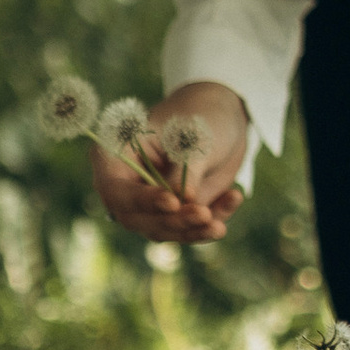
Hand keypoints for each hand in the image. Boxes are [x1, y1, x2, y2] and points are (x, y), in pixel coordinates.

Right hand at [89, 78, 249, 244]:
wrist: (221, 119)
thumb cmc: (199, 118)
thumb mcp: (193, 137)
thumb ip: (186, 170)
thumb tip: (184, 200)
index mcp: (117, 157)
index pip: (116, 190)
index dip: (140, 201)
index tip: (172, 202)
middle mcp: (129, 186)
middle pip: (137, 219)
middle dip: (172, 222)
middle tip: (203, 215)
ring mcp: (152, 203)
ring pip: (164, 231)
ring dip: (193, 231)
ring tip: (219, 225)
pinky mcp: (177, 214)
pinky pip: (192, 228)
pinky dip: (215, 218)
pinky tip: (234, 197)